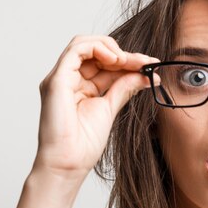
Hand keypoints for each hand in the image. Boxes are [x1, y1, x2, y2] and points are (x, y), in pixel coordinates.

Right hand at [32, 35, 159, 179]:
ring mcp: (61, 78)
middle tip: (146, 62)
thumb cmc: (83, 144)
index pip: (104, 63)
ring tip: (130, 61)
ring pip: (84, 44)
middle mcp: (68, 79)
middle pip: (96, 52)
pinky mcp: (56, 80)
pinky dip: (98, 48)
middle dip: (124, 54)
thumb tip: (144, 75)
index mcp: (80, 87)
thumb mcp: (110, 109)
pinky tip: (116, 59)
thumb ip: (123, 88)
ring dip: (111, 48)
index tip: (150, 65)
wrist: (69, 164)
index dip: (128, 61)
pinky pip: (76, 49)